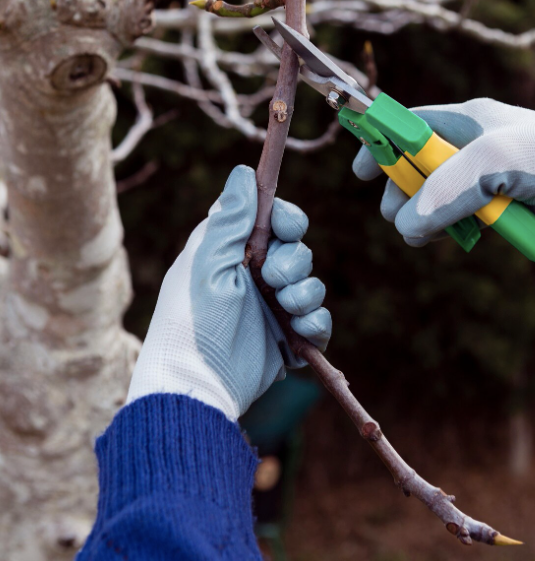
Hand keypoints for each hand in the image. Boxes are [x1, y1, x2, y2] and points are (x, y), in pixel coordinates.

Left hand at [126, 165, 330, 420]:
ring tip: (285, 309)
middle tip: (274, 279)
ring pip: (312, 284)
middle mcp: (253, 277)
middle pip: (297, 250)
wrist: (195, 389)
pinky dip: (315, 323)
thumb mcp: (206, 263)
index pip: (273, 220)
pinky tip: (300, 330)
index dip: (286, 219)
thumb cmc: (190, 321)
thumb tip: (243, 172)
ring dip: (305, 293)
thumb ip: (229, 219)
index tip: (283, 227)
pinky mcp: (287, 342)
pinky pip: (318, 321)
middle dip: (294, 261)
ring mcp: (271, 311)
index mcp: (231, 252)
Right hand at [353, 98, 534, 244]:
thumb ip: (442, 190)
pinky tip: (458, 238)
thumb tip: (406, 224)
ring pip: (437, 195)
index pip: (408, 124)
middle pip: (416, 165)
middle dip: (399, 192)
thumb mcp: (491, 164)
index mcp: (467, 118)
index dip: (380, 144)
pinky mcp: (503, 201)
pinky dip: (453, 228)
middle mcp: (474, 142)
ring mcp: (488, 173)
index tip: (361, 173)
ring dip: (424, 216)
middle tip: (395, 217)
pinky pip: (463, 215)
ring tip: (424, 237)